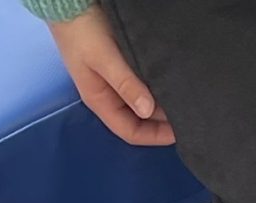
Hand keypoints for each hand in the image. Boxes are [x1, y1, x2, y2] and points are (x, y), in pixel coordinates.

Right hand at [47, 9, 173, 146]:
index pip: (130, 132)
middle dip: (161, 121)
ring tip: (181, 100)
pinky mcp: (122, 65)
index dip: (154, 136)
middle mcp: (109, 95)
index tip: (178, 132)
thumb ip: (126, 84)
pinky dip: (156, 86)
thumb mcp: (104, 59)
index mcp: (101, 101)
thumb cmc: (81, 31)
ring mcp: (115, 80)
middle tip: (186, 114)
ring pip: (142, 101)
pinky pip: (142, 84)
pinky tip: (169, 83)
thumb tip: (148, 110)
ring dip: (160, 103)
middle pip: (139, 119)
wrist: (70, 2)